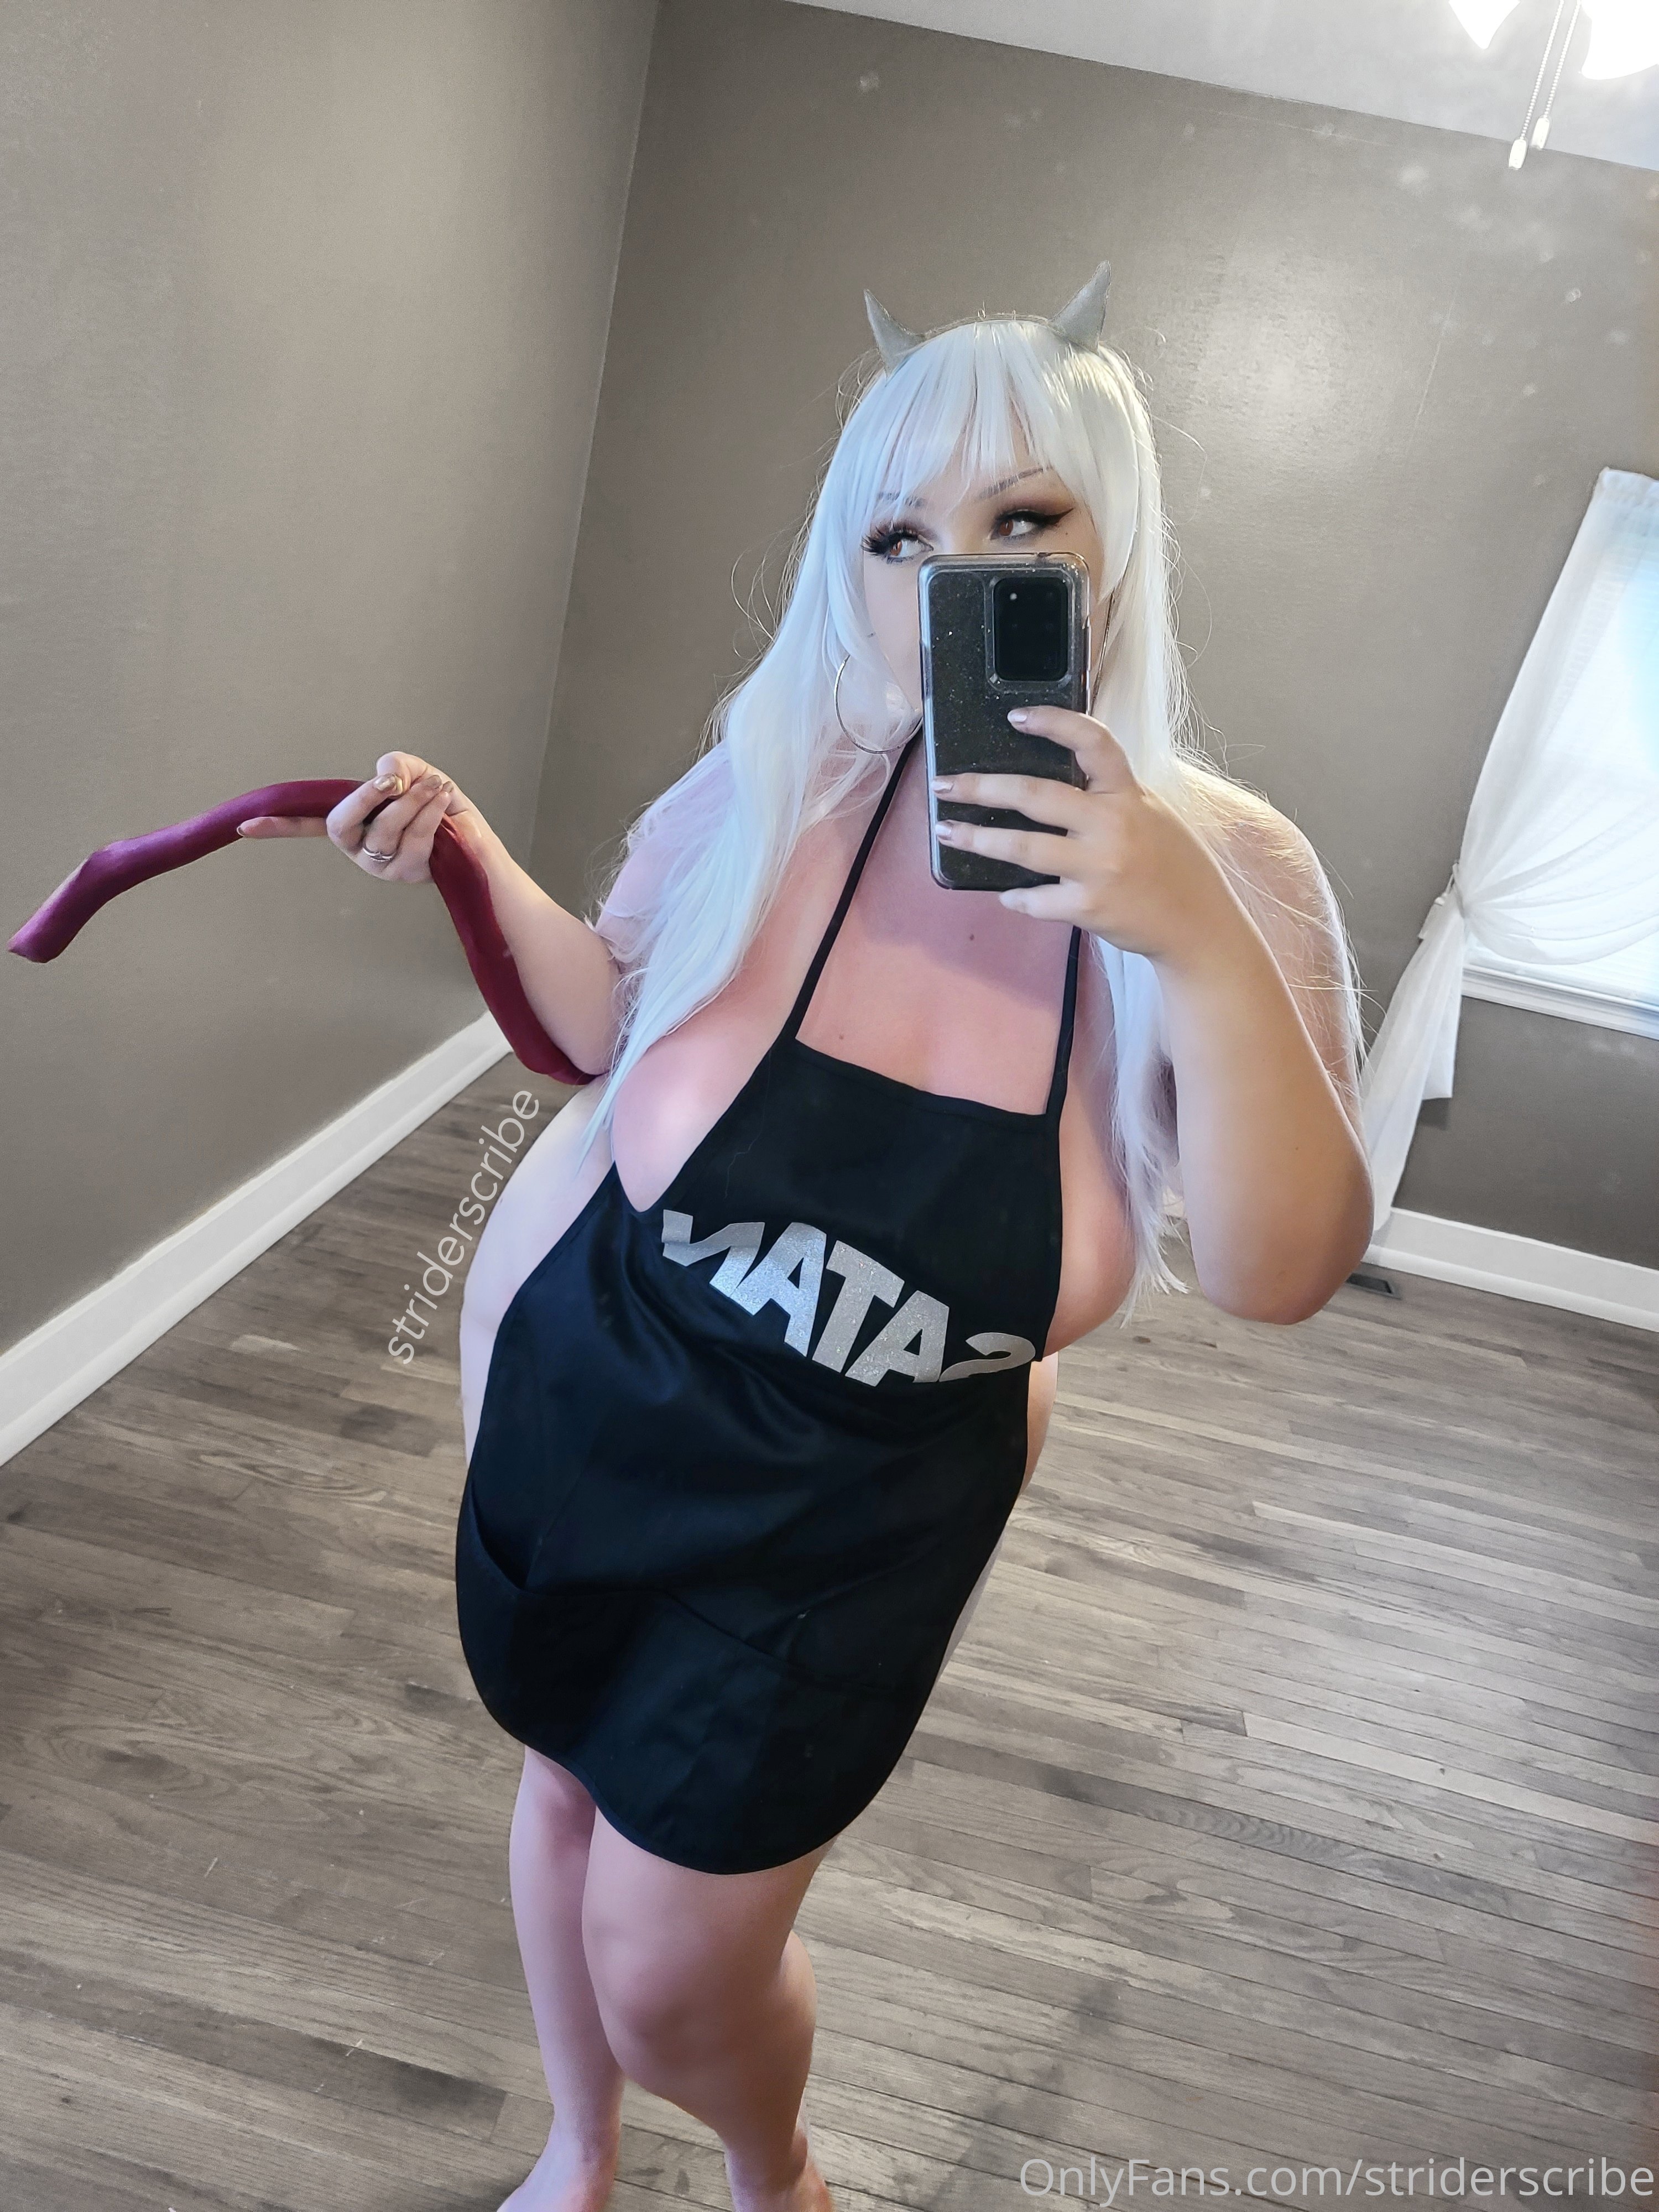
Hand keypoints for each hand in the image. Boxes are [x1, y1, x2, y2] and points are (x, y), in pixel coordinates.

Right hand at [235, 753, 480, 882]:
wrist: (475, 839)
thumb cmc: (438, 804)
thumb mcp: (416, 775)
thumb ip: (398, 767)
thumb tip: (385, 774)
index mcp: (351, 822)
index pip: (306, 824)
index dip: (278, 825)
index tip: (245, 825)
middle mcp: (357, 847)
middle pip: (341, 823)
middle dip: (367, 797)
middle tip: (393, 781)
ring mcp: (379, 863)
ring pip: (385, 828)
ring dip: (413, 802)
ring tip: (437, 785)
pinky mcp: (406, 873)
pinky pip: (414, 838)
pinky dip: (430, 813)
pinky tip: (444, 802)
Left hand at [931, 705, 1239, 971]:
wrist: (1196, 924)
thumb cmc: (1172, 866)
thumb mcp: (1150, 815)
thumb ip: (1110, 796)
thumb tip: (1055, 784)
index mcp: (1128, 794)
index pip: (1093, 742)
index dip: (1054, 723)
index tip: (1015, 717)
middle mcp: (1112, 825)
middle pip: (1035, 794)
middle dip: (982, 787)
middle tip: (945, 785)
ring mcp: (1098, 867)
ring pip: (1023, 847)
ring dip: (977, 838)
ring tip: (947, 831)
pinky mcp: (1088, 907)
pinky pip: (1036, 898)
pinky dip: (1016, 897)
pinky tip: (1006, 893)